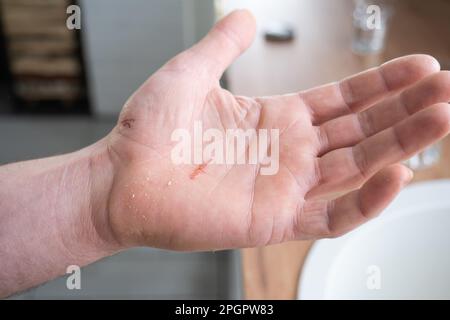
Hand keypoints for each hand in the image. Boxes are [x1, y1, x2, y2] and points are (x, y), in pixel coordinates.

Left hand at [105, 10, 449, 250]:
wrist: (121, 178)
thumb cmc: (149, 131)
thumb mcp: (190, 72)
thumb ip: (222, 45)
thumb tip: (245, 16)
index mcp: (274, 119)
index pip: (342, 100)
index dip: (382, 83)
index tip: (420, 66)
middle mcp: (288, 153)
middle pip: (361, 130)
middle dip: (406, 109)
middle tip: (448, 89)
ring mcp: (285, 188)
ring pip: (357, 167)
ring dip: (401, 145)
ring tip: (443, 118)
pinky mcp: (275, 221)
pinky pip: (332, 215)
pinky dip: (367, 199)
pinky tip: (398, 173)